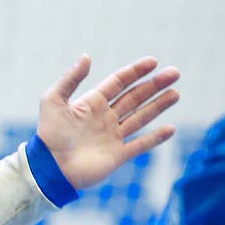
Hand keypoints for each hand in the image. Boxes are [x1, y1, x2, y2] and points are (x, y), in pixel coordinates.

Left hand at [36, 55, 178, 189]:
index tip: (153, 62)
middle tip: (174, 73)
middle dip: (154, 85)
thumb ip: (70, 79)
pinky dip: (156, 138)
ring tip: (175, 93)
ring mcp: (112, 137)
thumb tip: (87, 56)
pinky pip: (141, 144)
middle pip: (134, 97)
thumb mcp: (53, 101)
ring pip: (141, 117)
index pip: (118, 82)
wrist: (50, 168)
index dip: (135, 72)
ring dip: (159, 105)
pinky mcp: (117, 155)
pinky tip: (170, 128)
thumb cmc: (49, 135)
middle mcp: (104, 118)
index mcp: (91, 104)